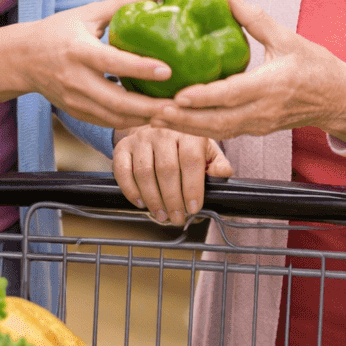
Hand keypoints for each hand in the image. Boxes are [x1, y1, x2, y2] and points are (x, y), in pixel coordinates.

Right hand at [0, 0, 175, 127]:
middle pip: (117, 101)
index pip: (112, 62)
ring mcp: (74, 100)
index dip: (140, 68)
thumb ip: (122, 4)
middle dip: (150, 107)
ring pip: (114, 117)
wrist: (22, 59)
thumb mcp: (86, 13)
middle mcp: (75, 79)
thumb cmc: (58, 31)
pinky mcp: (75, 112)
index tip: (168, 70)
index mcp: (78, 51)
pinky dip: (130, 122)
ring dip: (144, 119)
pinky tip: (151, 117)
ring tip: (172, 113)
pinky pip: (107, 122)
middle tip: (179, 105)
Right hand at [113, 126, 232, 224]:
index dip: (192, 187)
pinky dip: (131, 191)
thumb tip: (222, 173)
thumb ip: (218, 164)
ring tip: (162, 216)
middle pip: (166, 169)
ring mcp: (141, 138)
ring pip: (144, 172)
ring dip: (153, 199)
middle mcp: (163, 132)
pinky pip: (123, 171)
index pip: (191, 160)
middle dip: (173, 199)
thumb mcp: (207, 151)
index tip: (193, 208)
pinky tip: (141, 204)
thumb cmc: (185, 145)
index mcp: (188, 133)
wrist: (157, 127)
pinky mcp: (123, 147)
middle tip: (177, 218)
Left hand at [149, 0, 345, 142]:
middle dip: (185, 120)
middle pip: (219, 121)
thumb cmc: (316, 66)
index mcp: (272, 85)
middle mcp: (264, 110)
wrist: (339, 99)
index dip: (204, 97)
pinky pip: (224, 132)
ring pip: (218, 132)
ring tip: (156, 120)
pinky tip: (177, 123)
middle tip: (154, 112)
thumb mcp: (288, 38)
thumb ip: (256, 18)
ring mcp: (260, 124)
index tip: (178, 95)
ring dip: (187, 128)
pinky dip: (199, 130)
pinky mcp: (257, 130)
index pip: (233, 94)